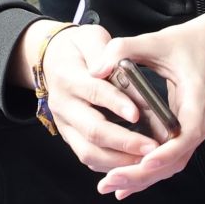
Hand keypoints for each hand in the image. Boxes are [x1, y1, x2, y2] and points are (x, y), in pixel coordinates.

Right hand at [20, 21, 159, 174]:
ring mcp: (65, 124)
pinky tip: (133, 163)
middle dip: (124, 141)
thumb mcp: (91, 38)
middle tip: (152, 147)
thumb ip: (106, 52)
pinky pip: (88, 156)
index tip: (138, 113)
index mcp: (68, 77)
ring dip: (118, 160)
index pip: (94, 93)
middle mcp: (63, 105)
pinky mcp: (70, 136)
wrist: (52, 59)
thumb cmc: (80, 47)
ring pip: (88, 151)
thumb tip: (118, 69)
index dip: (116, 103)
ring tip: (147, 160)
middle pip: (92, 130)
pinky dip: (110, 164)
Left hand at [88, 7, 204, 198]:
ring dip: (141, 179)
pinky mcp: (184, 136)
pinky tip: (122, 187)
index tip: (144, 161)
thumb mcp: (156, 40)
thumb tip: (95, 70)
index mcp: (197, 98)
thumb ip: (123, 49)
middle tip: (110, 181)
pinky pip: (167, 162)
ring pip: (170, 166)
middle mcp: (199, 122)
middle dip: (143, 174)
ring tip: (108, 186)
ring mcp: (193, 132)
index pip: (187, 133)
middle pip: (175, 159)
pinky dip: (146, 175)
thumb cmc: (187, 44)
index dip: (167, 151)